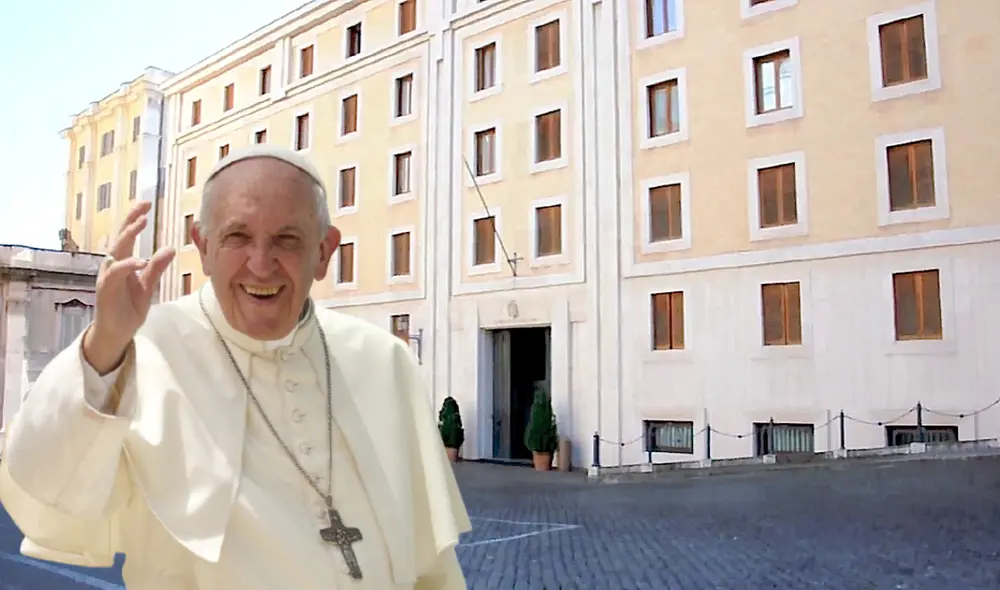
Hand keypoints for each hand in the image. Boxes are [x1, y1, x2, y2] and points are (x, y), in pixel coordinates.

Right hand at [83, 202, 175, 373]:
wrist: (117, 332)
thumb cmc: (129, 308)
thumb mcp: (148, 286)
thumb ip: (157, 267)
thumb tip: (171, 248)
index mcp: (124, 262)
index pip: (127, 236)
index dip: (134, 219)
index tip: (146, 205)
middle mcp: (113, 266)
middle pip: (120, 238)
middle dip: (130, 221)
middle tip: (143, 208)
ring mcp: (108, 277)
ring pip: (115, 252)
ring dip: (127, 237)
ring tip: (141, 225)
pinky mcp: (106, 290)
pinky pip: (115, 274)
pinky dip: (127, 266)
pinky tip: (139, 261)